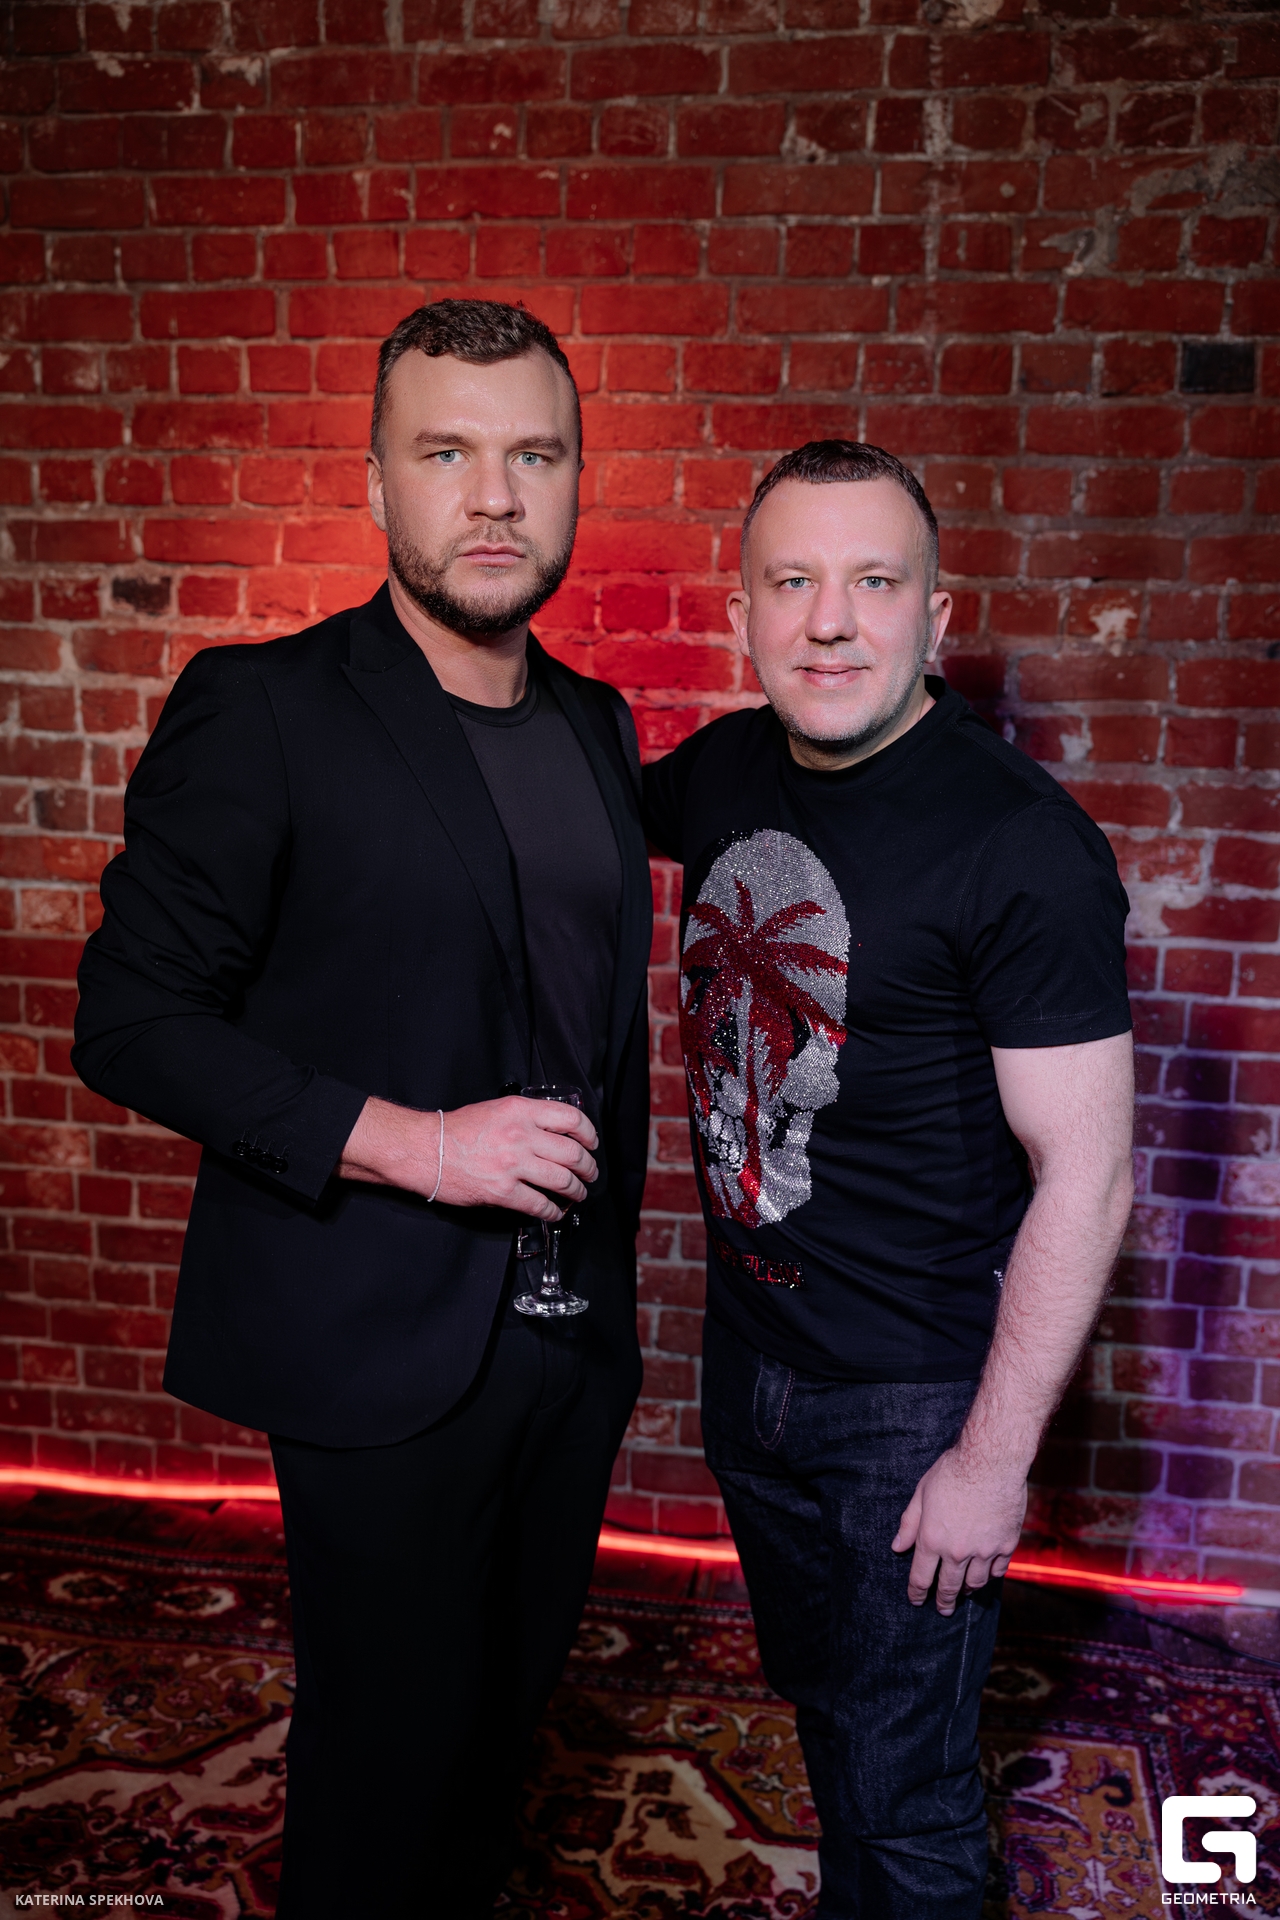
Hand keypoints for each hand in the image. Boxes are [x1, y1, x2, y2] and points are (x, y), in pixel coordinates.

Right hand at [338, 1094, 597, 1218]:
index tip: (591, 1143)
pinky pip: (539, 1204)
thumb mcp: (497, 1109)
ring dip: (576, 1191)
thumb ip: (526, 1117)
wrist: (426, 1150)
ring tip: (578, 1194)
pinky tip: (555, 1212)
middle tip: (589, 1174)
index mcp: (522, 1111)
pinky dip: (553, 1211)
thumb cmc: (457, 1130)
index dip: (589, 1134)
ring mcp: (514, 1164)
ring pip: (562, 1180)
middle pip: (573, 1154)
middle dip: (588, 1167)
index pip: (572, 1119)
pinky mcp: (503, 1191)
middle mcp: (522, 1135)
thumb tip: (554, 1132)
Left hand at [891, 1448, 1026, 1614]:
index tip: (916, 1600)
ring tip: (964, 1593)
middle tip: (943, 1610)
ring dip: (967, 1591)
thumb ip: (909, 1523)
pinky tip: (987, 1574)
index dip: (917, 1593)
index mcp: (932, 1539)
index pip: (921, 1577)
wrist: (991, 1462)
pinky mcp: (1006, 1545)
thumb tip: (897, 1546)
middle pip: (949, 1587)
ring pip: (975, 1583)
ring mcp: (984, 1551)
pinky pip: (998, 1570)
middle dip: (943, 1602)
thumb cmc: (953, 1472)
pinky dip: (991, 1575)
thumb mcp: (922, 1493)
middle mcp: (957, 1551)